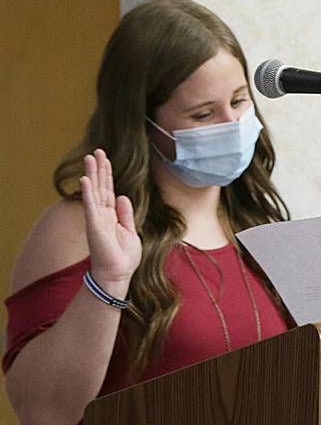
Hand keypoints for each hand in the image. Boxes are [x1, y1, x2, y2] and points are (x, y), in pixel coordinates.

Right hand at [79, 149, 142, 286]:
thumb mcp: (130, 231)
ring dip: (92, 174)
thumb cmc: (123, 257)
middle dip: (99, 168)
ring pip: (95, 192)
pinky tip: (86, 179)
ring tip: (90, 157)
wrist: (118, 274)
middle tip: (97, 150)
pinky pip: (90, 206)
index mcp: (112, 215)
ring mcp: (97, 219)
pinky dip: (88, 192)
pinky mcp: (95, 226)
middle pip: (101, 186)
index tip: (105, 158)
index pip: (109, 190)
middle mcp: (102, 214)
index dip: (107, 174)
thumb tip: (123, 196)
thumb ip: (125, 213)